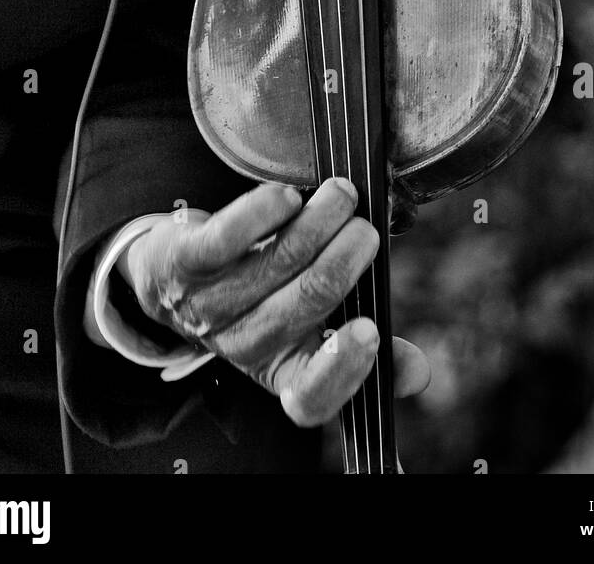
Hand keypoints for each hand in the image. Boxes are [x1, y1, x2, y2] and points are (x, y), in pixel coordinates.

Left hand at [118, 177, 429, 426]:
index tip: (371, 329)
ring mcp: (209, 307)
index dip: (340, 371)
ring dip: (314, 224)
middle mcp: (244, 346)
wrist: (173, 277)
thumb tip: (420, 371)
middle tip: (366, 229)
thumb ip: (362, 345)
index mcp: (282, 371)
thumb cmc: (260, 298)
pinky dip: (260, 214)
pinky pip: (225, 240)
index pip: (308, 399)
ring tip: (342, 195)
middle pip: (300, 306)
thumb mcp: (308, 331)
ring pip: (273, 265)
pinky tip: (287, 196)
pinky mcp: (184, 265)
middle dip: (340, 262)